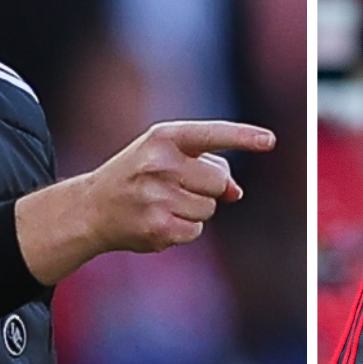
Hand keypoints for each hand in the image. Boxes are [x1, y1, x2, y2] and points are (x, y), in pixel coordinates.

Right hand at [15, 120, 275, 284]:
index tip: (270, 141)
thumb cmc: (138, 175)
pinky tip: (160, 220)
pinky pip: (197, 229)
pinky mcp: (157, 227)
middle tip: (180, 185)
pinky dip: (185, 228)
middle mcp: (159, 164)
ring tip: (164, 203)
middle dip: (210, 186)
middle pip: (219, 180)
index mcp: (163, 138)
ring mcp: (157, 197)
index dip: (243, 137)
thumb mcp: (167, 157)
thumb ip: (206, 165)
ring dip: (196, 208)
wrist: (92, 208)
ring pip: (210, 207)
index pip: (212, 134)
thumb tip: (236, 192)